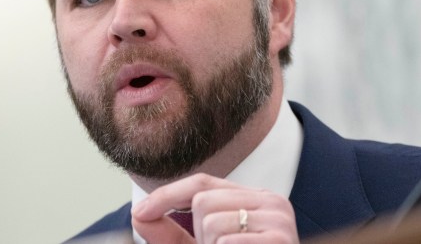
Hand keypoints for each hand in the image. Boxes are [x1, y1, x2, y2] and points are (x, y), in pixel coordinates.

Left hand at [131, 173, 297, 243]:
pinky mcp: (281, 239)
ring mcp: (279, 219)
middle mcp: (271, 201)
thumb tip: (139, 215)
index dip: (167, 195)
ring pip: (211, 222)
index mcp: (254, 199)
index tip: (140, 212)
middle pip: (203, 200)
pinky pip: (227, 242)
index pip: (203, 183)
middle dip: (199, 234)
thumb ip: (171, 235)